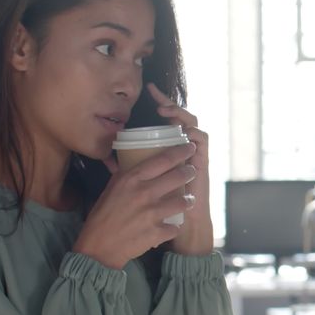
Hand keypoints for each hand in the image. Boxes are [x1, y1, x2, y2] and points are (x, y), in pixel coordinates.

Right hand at [73, 143, 197, 268]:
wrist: (99, 248)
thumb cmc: (103, 216)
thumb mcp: (112, 189)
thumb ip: (126, 175)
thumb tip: (135, 160)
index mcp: (132, 179)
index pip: (163, 159)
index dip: (181, 151)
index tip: (190, 146)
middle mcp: (144, 193)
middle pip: (179, 176)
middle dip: (189, 172)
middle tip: (191, 172)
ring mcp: (152, 214)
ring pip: (183, 201)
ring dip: (187, 200)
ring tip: (187, 200)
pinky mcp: (157, 232)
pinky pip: (176, 226)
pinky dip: (175, 226)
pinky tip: (172, 225)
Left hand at [146, 83, 214, 254]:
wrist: (182, 225)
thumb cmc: (161, 205)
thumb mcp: (143, 185)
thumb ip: (132, 171)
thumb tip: (111, 160)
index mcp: (169, 150)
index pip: (167, 121)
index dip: (161, 104)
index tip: (150, 89)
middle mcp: (184, 149)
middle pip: (181, 118)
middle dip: (170, 103)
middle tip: (157, 95)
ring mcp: (195, 153)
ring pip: (193, 124)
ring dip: (180, 115)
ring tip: (166, 111)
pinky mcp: (203, 161)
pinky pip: (202, 139)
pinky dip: (192, 132)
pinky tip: (181, 130)